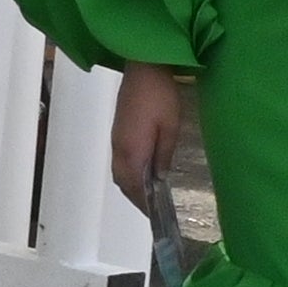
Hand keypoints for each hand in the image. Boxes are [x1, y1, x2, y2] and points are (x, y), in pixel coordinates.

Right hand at [106, 61, 194, 213]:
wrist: (143, 69)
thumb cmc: (161, 96)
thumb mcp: (170, 128)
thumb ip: (163, 156)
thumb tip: (159, 179)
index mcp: (132, 150)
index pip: (134, 185)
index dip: (144, 203)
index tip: (156, 217)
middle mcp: (119, 149)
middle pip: (123, 182)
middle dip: (136, 198)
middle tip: (154, 211)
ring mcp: (116, 140)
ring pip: (120, 173)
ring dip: (132, 187)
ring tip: (150, 196)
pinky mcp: (119, 133)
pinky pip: (121, 162)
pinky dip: (130, 174)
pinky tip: (144, 174)